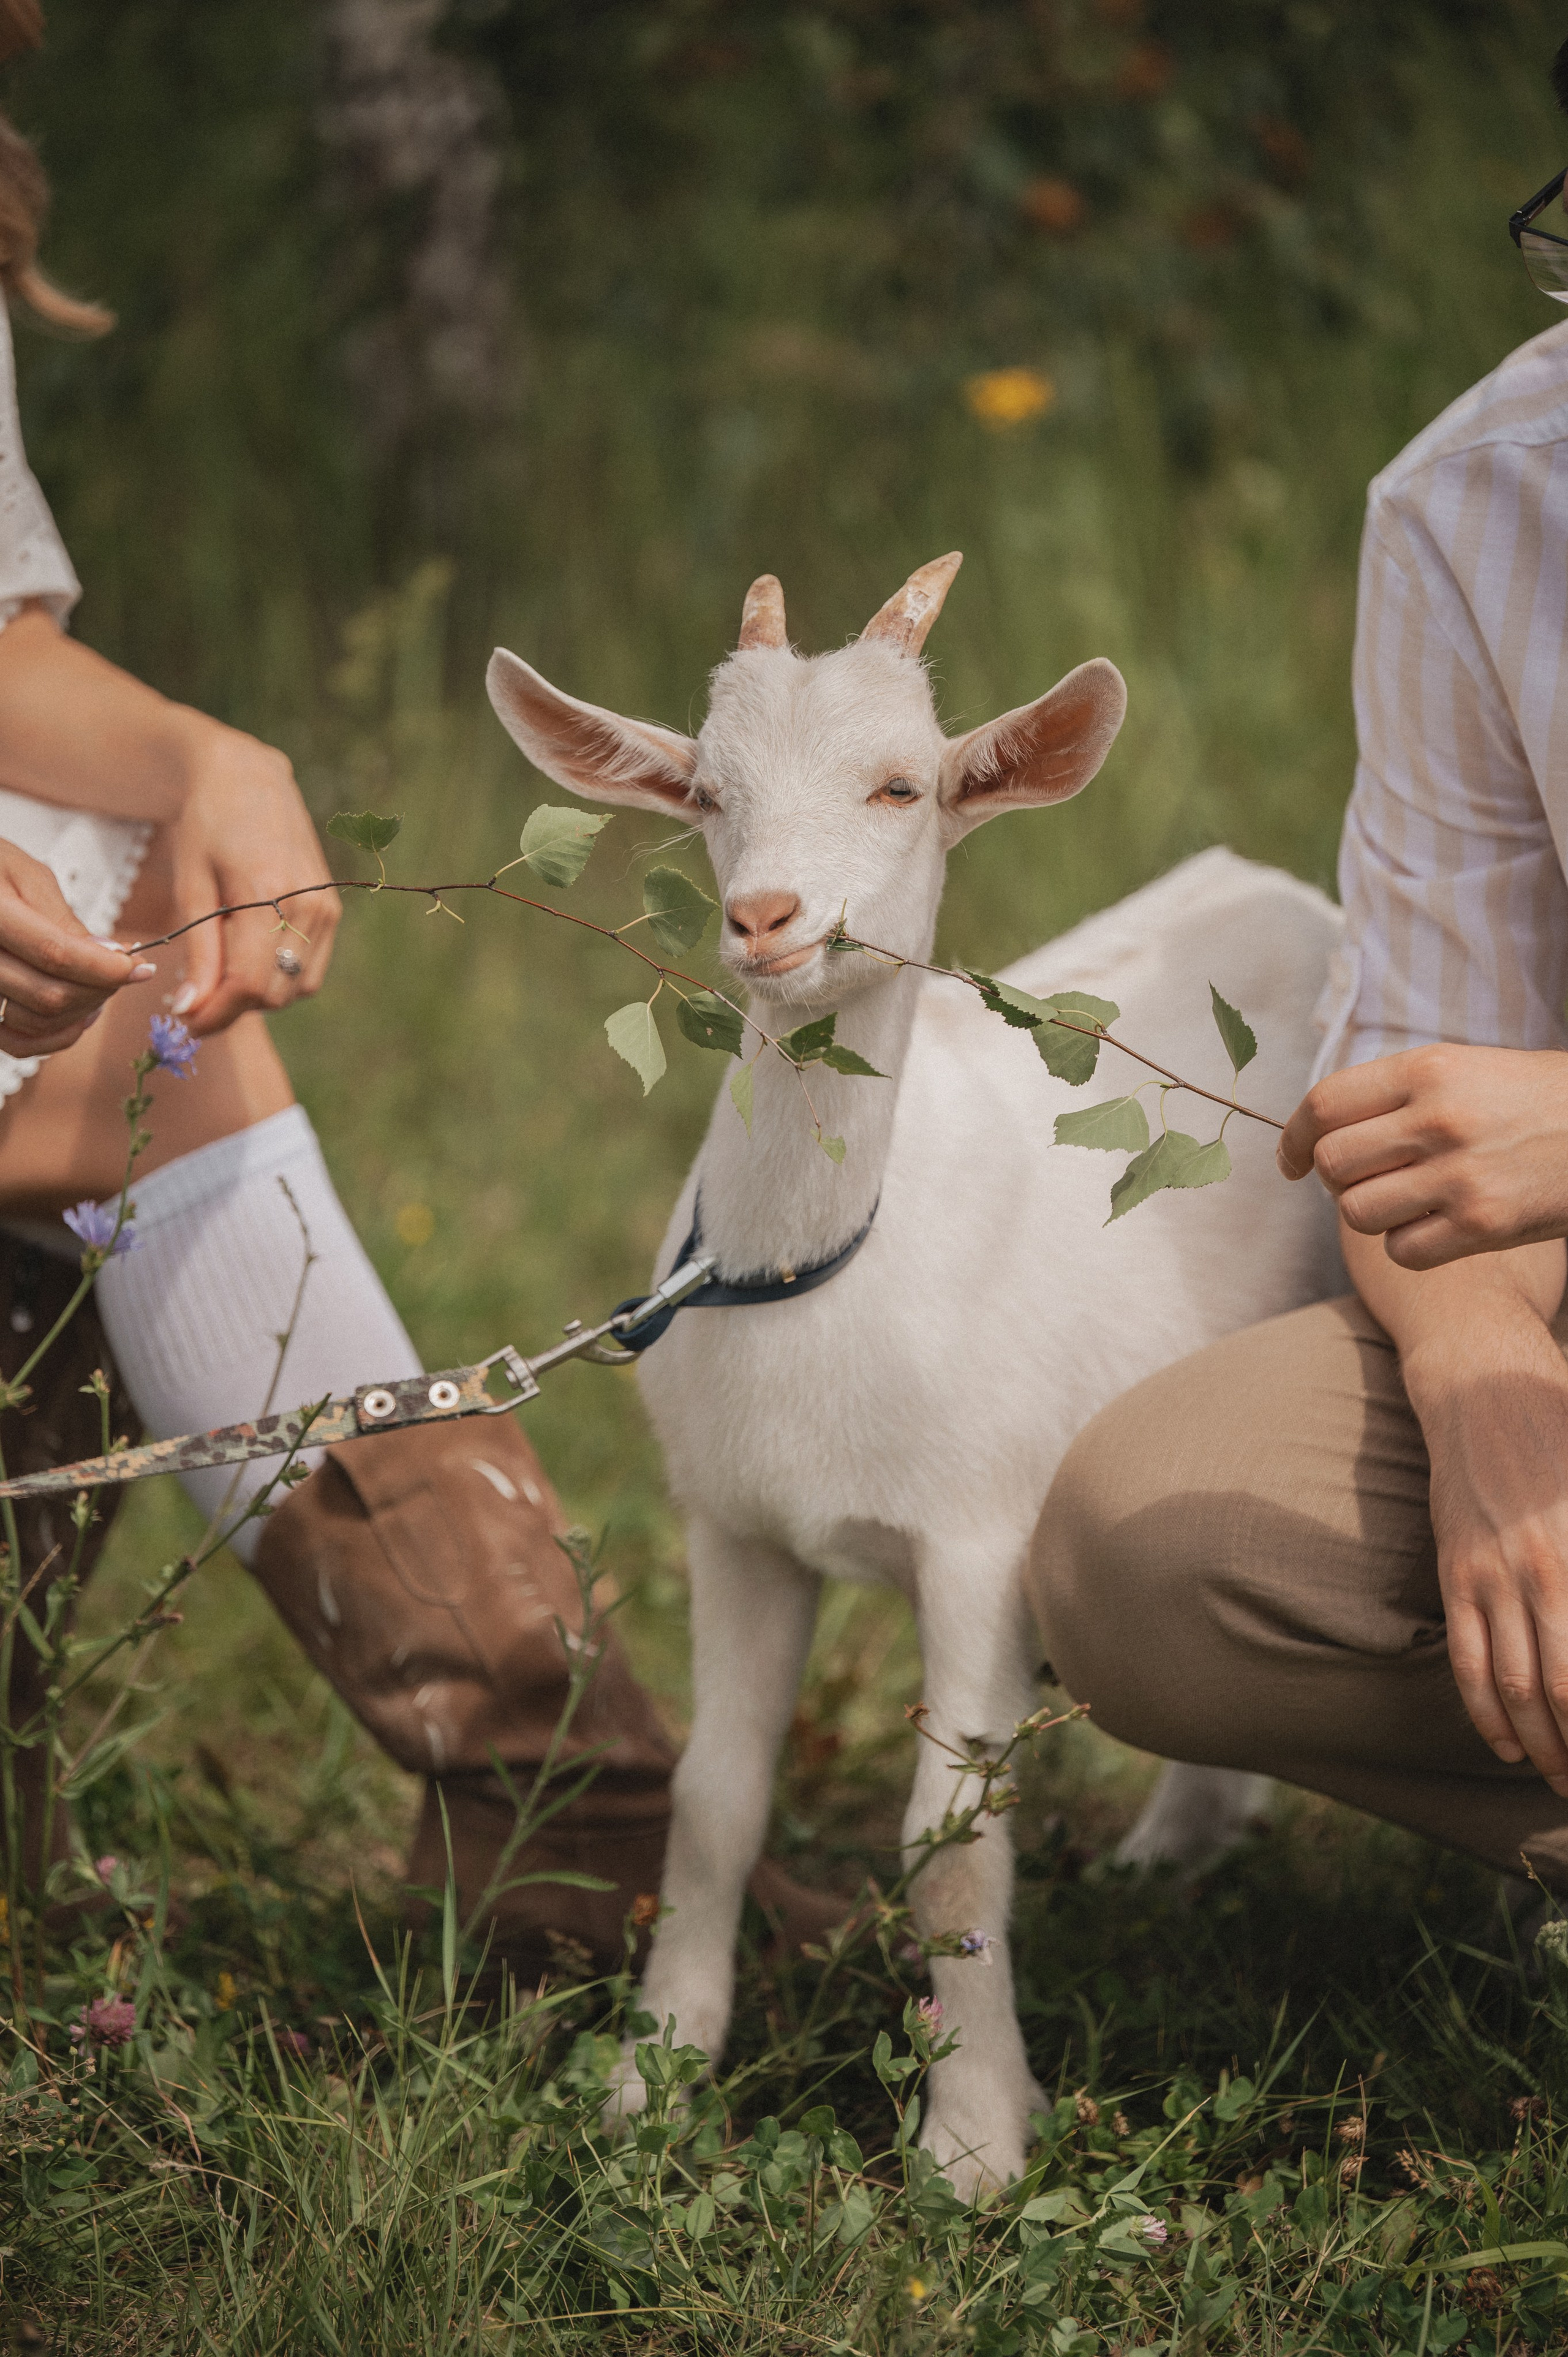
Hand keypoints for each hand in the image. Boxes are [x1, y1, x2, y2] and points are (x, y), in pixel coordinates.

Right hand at [0, 835, 151, 1056]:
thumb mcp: (24, 874)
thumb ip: (63, 919)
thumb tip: (109, 956)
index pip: (56, 954)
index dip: (106, 968)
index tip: (141, 967)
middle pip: (51, 995)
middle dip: (100, 989)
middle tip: (122, 972)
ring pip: (39, 1022)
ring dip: (82, 1012)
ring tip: (101, 988)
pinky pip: (17, 1044)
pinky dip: (55, 1037)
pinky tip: (78, 1014)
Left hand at [161, 728, 340, 1036]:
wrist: (250, 778)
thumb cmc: (208, 825)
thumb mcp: (192, 884)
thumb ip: (199, 951)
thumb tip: (189, 1009)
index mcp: (269, 893)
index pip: (247, 983)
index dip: (214, 1014)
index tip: (185, 1020)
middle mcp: (309, 907)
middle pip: (273, 994)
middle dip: (231, 1008)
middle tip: (194, 997)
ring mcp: (328, 911)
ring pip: (294, 990)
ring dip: (256, 996)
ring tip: (222, 969)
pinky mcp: (333, 913)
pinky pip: (309, 973)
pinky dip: (278, 978)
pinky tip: (250, 954)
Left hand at [1278, 1044, 1567, 1269]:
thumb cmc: (1537, 1100)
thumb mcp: (1468, 1069)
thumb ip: (1400, 1092)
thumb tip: (1326, 1127)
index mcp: (1429, 1069)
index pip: (1325, 1104)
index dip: (1292, 1137)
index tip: (1290, 1160)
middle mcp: (1438, 1119)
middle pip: (1332, 1162)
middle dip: (1335, 1179)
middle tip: (1364, 1180)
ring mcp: (1459, 1175)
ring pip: (1357, 1211)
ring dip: (1371, 1213)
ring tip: (1407, 1200)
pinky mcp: (1482, 1225)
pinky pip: (1401, 1249)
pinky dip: (1407, 1246)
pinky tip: (1437, 1227)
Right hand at [1403, 1301, 1567, 1794]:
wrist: (1482, 1388)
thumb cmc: (1564, 1433)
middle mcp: (1543, 1572)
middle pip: (1564, 1691)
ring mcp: (1491, 1576)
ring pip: (1515, 1687)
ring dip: (1541, 1747)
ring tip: (1561, 1781)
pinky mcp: (1456, 1573)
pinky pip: (1467, 1659)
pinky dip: (1485, 1713)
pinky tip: (1507, 1745)